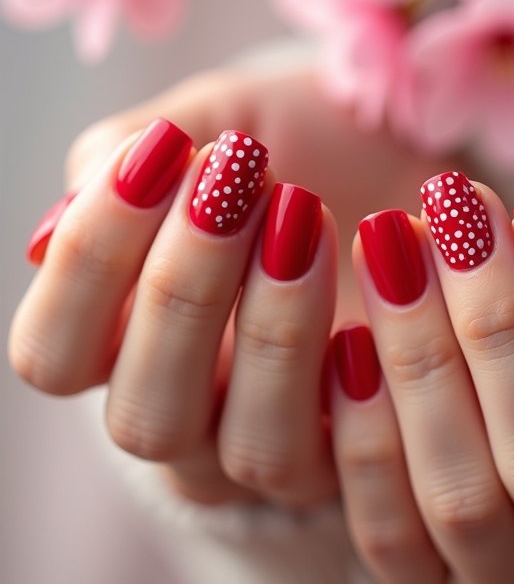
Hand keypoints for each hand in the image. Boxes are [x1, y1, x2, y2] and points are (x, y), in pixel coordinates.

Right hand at [9, 65, 450, 505]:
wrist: (390, 150)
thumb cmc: (278, 145)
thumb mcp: (199, 123)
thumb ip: (120, 160)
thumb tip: (53, 238)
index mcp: (116, 348)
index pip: (54, 353)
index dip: (91, 264)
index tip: (160, 155)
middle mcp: (183, 416)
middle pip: (143, 417)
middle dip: (184, 293)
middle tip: (233, 181)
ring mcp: (268, 449)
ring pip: (250, 448)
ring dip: (275, 329)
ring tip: (303, 214)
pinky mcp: (356, 452)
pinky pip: (353, 459)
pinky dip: (360, 375)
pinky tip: (376, 284)